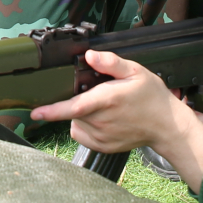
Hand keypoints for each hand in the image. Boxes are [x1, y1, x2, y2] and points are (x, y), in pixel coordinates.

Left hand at [29, 50, 202, 191]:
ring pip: (76, 122)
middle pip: (73, 110)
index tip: (35, 112)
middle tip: (99, 94)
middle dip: (78, 100)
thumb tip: (90, 56)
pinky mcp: (103, 147)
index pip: (74, 107)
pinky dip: (85, 126)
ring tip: (104, 107)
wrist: (167, 126)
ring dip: (81, 114)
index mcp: (108, 100)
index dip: (52, 110)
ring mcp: (102, 137)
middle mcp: (102, 121)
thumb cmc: (152, 97)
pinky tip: (102, 120)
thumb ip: (111, 63)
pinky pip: (81, 134)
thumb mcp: (136, 71)